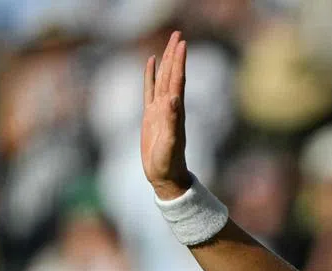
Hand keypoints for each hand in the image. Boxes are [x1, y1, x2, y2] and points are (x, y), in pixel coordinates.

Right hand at [141, 31, 192, 199]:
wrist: (165, 176)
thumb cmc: (169, 163)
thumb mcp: (171, 143)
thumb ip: (172, 121)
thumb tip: (173, 99)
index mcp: (175, 110)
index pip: (178, 80)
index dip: (179, 62)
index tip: (182, 43)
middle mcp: (169, 106)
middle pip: (172, 74)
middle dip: (174, 54)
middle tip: (177, 34)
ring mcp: (159, 109)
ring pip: (162, 79)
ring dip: (166, 61)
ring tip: (169, 43)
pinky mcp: (150, 115)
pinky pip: (149, 89)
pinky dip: (150, 75)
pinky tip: (151, 63)